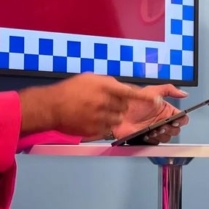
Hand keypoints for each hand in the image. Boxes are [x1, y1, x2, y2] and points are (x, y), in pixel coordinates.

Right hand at [20, 73, 154, 137]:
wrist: (51, 106)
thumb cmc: (70, 90)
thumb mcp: (90, 79)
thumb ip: (108, 84)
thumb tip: (121, 89)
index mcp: (104, 87)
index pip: (130, 92)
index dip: (145, 98)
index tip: (157, 100)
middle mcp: (104, 102)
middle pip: (124, 107)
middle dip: (118, 106)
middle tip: (104, 103)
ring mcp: (99, 117)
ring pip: (117, 119)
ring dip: (112, 116)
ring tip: (96, 111)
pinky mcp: (94, 129)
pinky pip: (107, 129)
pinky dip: (102, 125)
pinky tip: (90, 119)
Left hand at [111, 84, 188, 143]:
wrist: (118, 112)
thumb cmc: (133, 101)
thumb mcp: (153, 90)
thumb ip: (169, 89)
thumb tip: (184, 93)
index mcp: (166, 111)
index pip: (182, 118)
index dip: (181, 121)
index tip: (175, 119)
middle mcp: (162, 121)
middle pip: (176, 130)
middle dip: (170, 129)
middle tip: (162, 125)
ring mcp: (155, 131)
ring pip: (167, 138)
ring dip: (162, 135)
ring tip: (153, 129)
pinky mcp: (147, 138)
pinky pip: (156, 143)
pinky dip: (153, 140)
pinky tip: (147, 133)